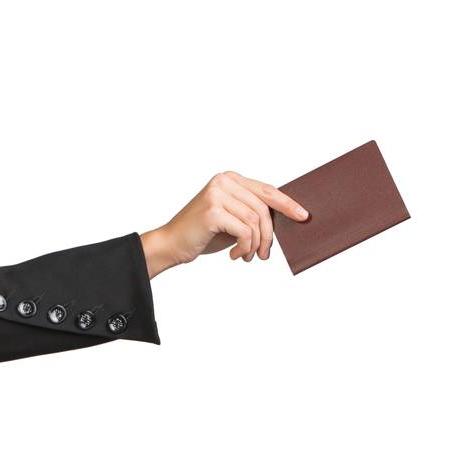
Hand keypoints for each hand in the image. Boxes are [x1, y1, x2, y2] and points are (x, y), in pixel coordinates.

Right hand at [140, 173, 307, 274]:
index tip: (303, 216)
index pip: (266, 190)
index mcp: (229, 179)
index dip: (287, 203)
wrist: (170, 245)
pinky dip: (243, 247)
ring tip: (246, 256)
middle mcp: (224, 181)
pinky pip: (244, 231)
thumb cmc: (201, 235)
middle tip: (264, 254)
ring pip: (255, 221)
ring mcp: (218, 194)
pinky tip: (234, 255)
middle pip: (263, 208)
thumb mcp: (230, 220)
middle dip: (268, 235)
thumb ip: (250, 214)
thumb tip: (281, 221)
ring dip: (254, 245)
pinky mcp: (213, 210)